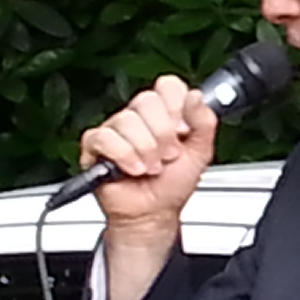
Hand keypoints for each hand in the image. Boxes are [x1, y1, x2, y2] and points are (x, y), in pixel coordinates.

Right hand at [77, 75, 215, 230]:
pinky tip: (133, 169)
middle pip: (147, 101)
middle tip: (167, 155)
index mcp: (164, 113)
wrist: (153, 214)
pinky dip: (124, 156)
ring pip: (127, 120)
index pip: (168, 86)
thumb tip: (195, 96)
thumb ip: (204, 121)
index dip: (177, 107)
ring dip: (145, 150)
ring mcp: (116, 129)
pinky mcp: (95, 145)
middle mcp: (139, 117)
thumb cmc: (173, 185)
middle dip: (163, 134)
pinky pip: (105, 137)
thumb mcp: (201, 152)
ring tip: (151, 167)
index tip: (183, 131)